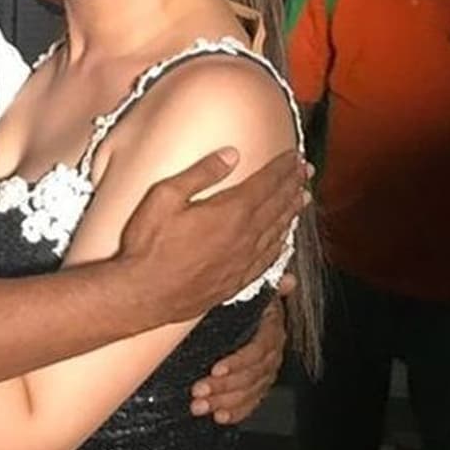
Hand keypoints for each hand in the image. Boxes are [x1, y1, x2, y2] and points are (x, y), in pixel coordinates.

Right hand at [118, 148, 308, 325]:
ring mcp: (243, 261)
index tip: (293, 157)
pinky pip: (269, 259)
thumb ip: (201, 174)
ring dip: (292, 212)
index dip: (281, 168)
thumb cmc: (149, 245)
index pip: (266, 183)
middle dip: (293, 185)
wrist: (143, 294)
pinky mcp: (237, 281)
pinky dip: (281, 244)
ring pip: (277, 231)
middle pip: (277, 205)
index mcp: (230, 211)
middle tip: (306, 171)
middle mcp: (244, 236)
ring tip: (302, 198)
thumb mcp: (165, 197)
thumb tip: (231, 155)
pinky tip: (284, 239)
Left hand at [190, 289, 289, 422]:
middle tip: (198, 391)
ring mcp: (267, 371)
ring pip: (249, 391)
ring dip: (224, 401)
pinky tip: (221, 417)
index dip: (238, 362)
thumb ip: (268, 287)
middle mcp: (273, 353)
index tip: (216, 369)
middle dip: (224, 387)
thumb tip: (290, 280)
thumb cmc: (247, 299)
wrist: (251, 310)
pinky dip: (238, 411)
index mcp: (271, 329)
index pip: (258, 350)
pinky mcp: (260, 384)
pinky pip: (252, 401)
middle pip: (251, 376)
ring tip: (200, 406)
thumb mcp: (253, 290)